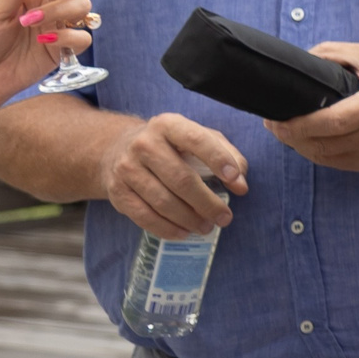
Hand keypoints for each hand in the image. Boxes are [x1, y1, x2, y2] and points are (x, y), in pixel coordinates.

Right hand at [99, 112, 247, 237]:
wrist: (118, 149)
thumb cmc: (171, 145)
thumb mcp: (198, 137)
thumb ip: (226, 153)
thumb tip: (241, 182)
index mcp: (169, 125)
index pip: (197, 140)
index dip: (218, 160)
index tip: (236, 181)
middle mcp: (144, 144)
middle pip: (181, 179)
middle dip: (207, 202)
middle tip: (225, 217)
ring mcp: (127, 168)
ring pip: (162, 201)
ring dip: (189, 219)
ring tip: (207, 227)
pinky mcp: (117, 192)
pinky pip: (144, 216)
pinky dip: (167, 228)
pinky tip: (184, 232)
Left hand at [268, 42, 358, 172]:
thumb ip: (335, 54)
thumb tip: (303, 61)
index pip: (331, 123)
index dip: (298, 126)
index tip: (275, 119)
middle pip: (322, 145)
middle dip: (291, 137)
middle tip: (273, 124)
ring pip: (325, 159)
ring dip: (300, 147)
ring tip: (286, 132)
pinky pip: (336, 164)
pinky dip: (317, 154)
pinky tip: (307, 142)